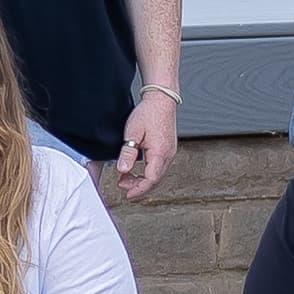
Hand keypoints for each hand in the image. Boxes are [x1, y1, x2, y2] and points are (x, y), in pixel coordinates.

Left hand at [116, 87, 178, 201]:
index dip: (138, 190)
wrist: (161, 99)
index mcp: (160, 153)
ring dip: (142, 180)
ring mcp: (170, 152)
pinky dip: (148, 172)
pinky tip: (138, 168)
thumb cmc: (149, 113)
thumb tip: (122, 170)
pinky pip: (159, 167)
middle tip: (122, 185)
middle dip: (138, 187)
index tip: (127, 194)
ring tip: (126, 177)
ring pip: (157, 175)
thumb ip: (128, 153)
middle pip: (155, 181)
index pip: (150, 180)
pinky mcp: (168, 149)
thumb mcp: (132, 133)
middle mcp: (168, 155)